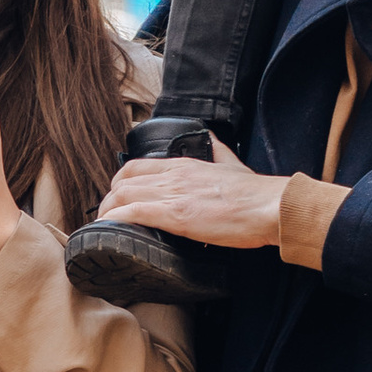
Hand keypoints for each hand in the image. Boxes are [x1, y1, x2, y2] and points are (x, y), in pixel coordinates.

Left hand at [96, 133, 287, 252]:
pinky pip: (133, 213)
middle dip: (109, 199)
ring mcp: (173, 194)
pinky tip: (109, 230)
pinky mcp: (176, 214)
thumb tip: (214, 141)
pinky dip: (115, 221)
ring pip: (122, 196)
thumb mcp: (232, 163)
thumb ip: (219, 152)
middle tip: (106, 216)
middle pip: (124, 181)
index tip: (116, 197)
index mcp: (184, 164)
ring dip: (106, 212)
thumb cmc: (255, 193)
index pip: (137, 166)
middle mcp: (174, 175)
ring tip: (102, 227)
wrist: (269, 206)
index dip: (120, 182)